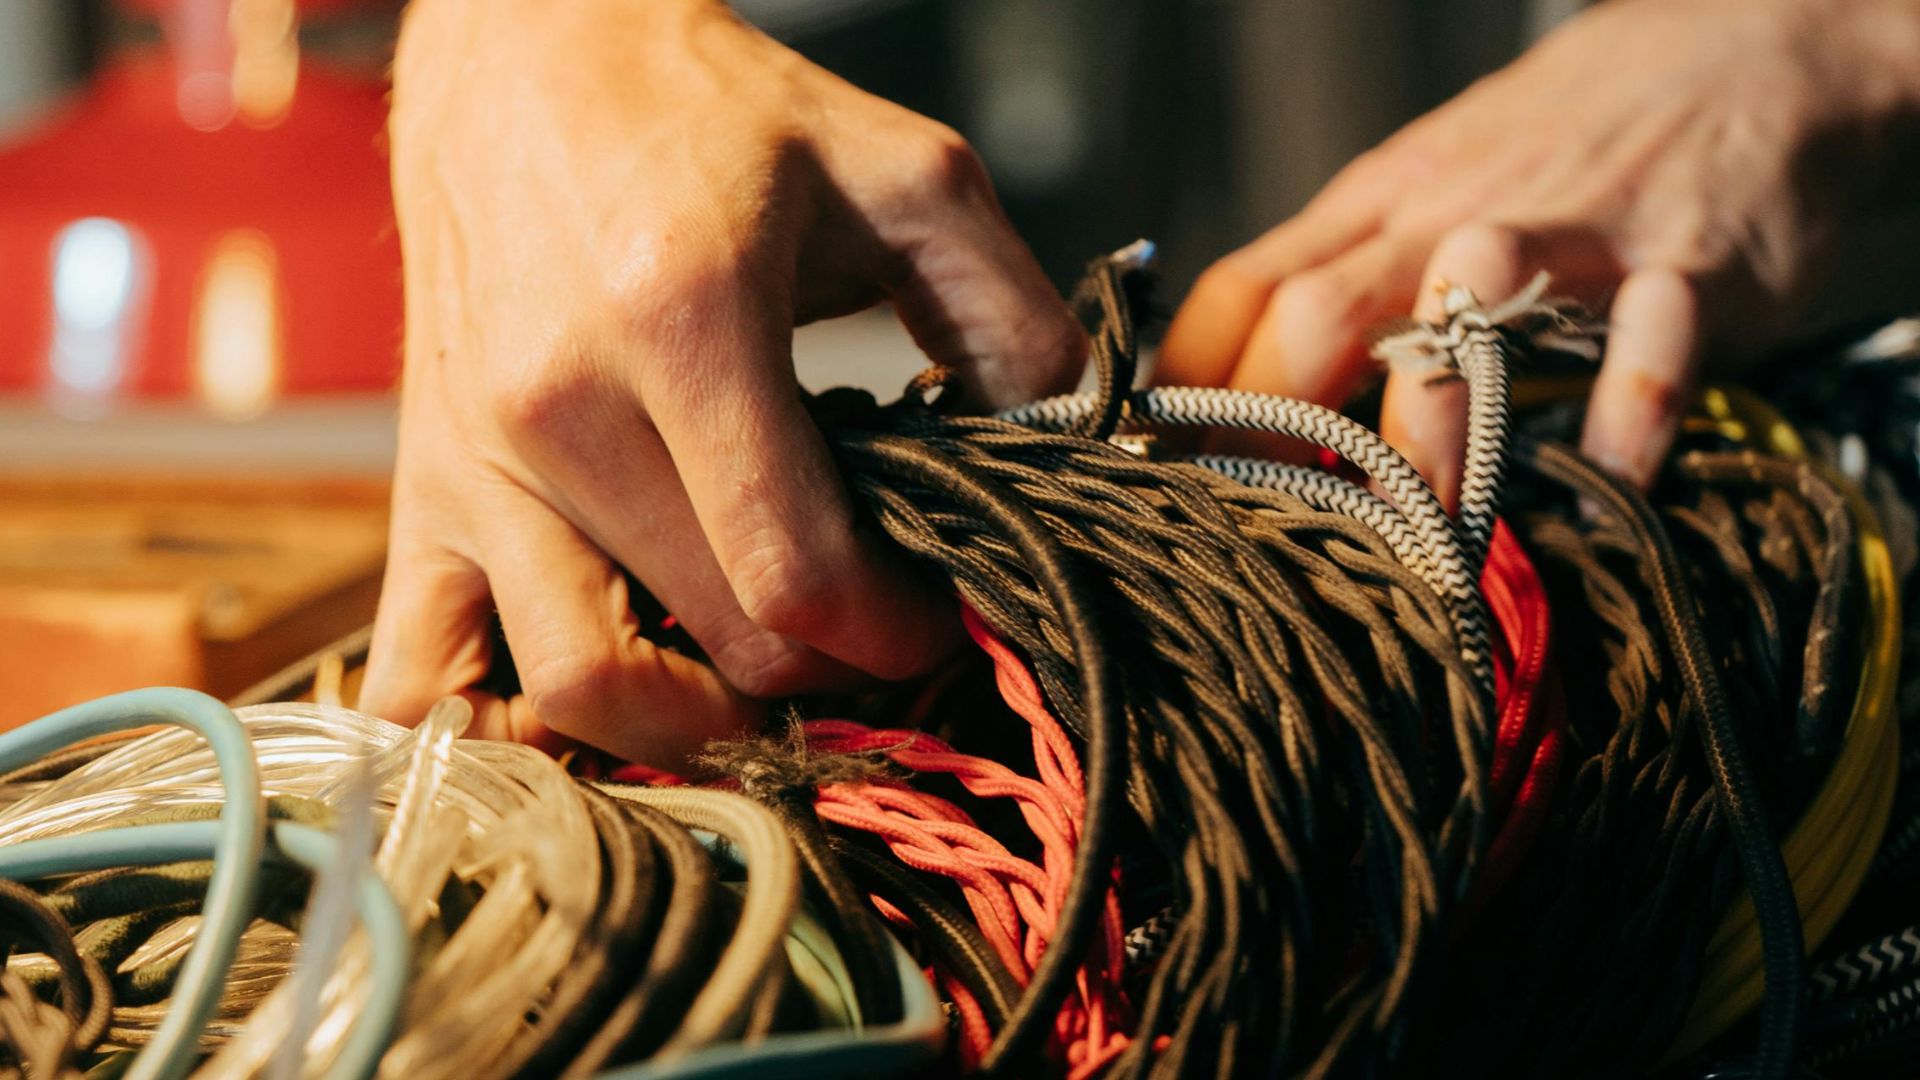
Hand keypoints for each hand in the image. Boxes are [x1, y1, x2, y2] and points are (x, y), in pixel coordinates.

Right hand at [362, 0, 1082, 763]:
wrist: (528, 52)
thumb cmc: (713, 110)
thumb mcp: (903, 172)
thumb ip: (1011, 314)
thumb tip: (1067, 448)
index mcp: (685, 319)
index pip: (797, 572)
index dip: (894, 634)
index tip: (935, 618)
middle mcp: (560, 404)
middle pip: (715, 642)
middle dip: (824, 675)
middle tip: (872, 639)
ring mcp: (474, 458)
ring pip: (577, 690)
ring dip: (689, 728)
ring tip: (757, 689)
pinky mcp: (420, 483)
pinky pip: (424, 675)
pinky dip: (509, 733)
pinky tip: (593, 713)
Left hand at [1159, 0, 1919, 500]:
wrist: (1763, 50)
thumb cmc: (1573, 144)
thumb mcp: (1437, 188)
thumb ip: (1352, 275)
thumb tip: (1238, 385)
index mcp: (1381, 202)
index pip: (1247, 287)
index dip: (1185, 386)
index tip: (1149, 478)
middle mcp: (1453, 216)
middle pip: (1321, 310)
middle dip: (1269, 424)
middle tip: (1254, 537)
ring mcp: (1571, 234)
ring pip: (1469, 307)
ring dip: (1433, 420)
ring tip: (1420, 532)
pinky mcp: (1691, 262)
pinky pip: (1653, 341)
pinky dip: (1629, 414)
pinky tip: (1606, 484)